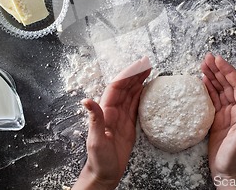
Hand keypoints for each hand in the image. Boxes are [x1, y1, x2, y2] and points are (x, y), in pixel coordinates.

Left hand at [72, 57, 151, 189]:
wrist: (105, 173)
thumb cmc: (99, 159)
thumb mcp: (96, 140)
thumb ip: (94, 119)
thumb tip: (86, 100)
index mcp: (106, 111)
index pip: (117, 87)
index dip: (127, 74)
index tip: (138, 65)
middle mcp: (113, 111)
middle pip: (125, 87)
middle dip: (135, 73)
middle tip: (147, 62)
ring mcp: (121, 117)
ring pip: (130, 94)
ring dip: (138, 81)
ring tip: (148, 70)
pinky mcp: (128, 124)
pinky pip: (135, 105)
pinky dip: (141, 95)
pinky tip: (146, 89)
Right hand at [201, 53, 235, 189]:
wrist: (227, 172)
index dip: (228, 71)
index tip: (218, 60)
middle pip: (227, 84)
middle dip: (218, 69)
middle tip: (207, 57)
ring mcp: (226, 113)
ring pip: (219, 89)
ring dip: (212, 76)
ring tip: (202, 64)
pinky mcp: (217, 119)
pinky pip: (212, 100)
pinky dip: (208, 89)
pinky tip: (202, 81)